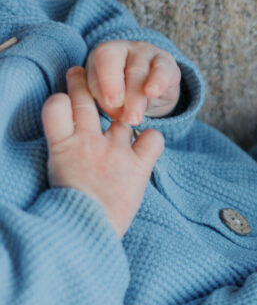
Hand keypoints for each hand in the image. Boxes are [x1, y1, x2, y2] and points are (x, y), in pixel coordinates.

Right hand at [42, 67, 164, 237]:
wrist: (83, 231)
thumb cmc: (68, 210)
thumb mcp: (58, 176)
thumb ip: (66, 156)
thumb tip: (71, 151)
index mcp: (61, 147)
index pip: (55, 106)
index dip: (61, 100)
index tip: (66, 100)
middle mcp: (87, 142)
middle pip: (84, 100)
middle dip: (83, 83)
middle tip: (81, 74)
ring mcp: (114, 151)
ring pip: (120, 114)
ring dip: (124, 106)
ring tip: (125, 104)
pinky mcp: (138, 166)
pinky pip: (153, 138)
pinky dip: (153, 138)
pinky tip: (147, 144)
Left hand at [86, 40, 181, 124]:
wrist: (145, 91)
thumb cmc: (117, 91)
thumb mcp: (105, 95)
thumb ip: (106, 100)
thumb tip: (116, 109)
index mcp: (106, 52)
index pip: (106, 57)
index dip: (109, 79)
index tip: (113, 103)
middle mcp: (127, 48)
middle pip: (129, 69)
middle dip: (129, 96)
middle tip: (129, 119)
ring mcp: (148, 53)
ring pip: (144, 72)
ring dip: (139, 97)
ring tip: (136, 118)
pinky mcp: (168, 63)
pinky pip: (163, 70)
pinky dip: (159, 82)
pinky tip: (154, 93)